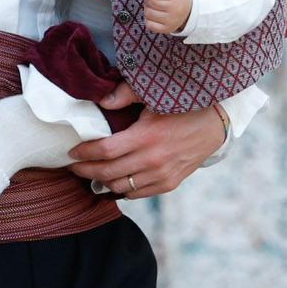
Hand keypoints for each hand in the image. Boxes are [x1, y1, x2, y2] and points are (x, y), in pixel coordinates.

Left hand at [67, 104, 225, 197]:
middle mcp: (152, 160)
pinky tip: (114, 180)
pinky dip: (122, 189)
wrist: (214, 124)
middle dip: (85, 170)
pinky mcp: (168, 183)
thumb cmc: (183, 106)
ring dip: (102, 181)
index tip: (72, 151)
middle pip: (107, 172)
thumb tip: (101, 101)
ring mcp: (161, 175)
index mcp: (146, 136)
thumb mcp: (156, 94)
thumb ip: (126, 95)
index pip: (105, 151)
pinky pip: (137, 194)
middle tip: (73, 166)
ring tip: (92, 172)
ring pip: (120, 187)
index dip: (84, 153)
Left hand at [139, 0, 192, 34]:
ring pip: (148, 13)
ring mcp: (171, 20)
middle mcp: (175, 8)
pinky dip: (149, 19)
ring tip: (156, 6)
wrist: (190, 9)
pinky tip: (156, 15)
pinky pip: (149, 25)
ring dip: (148, 8)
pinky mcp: (167, 29)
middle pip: (150, 2)